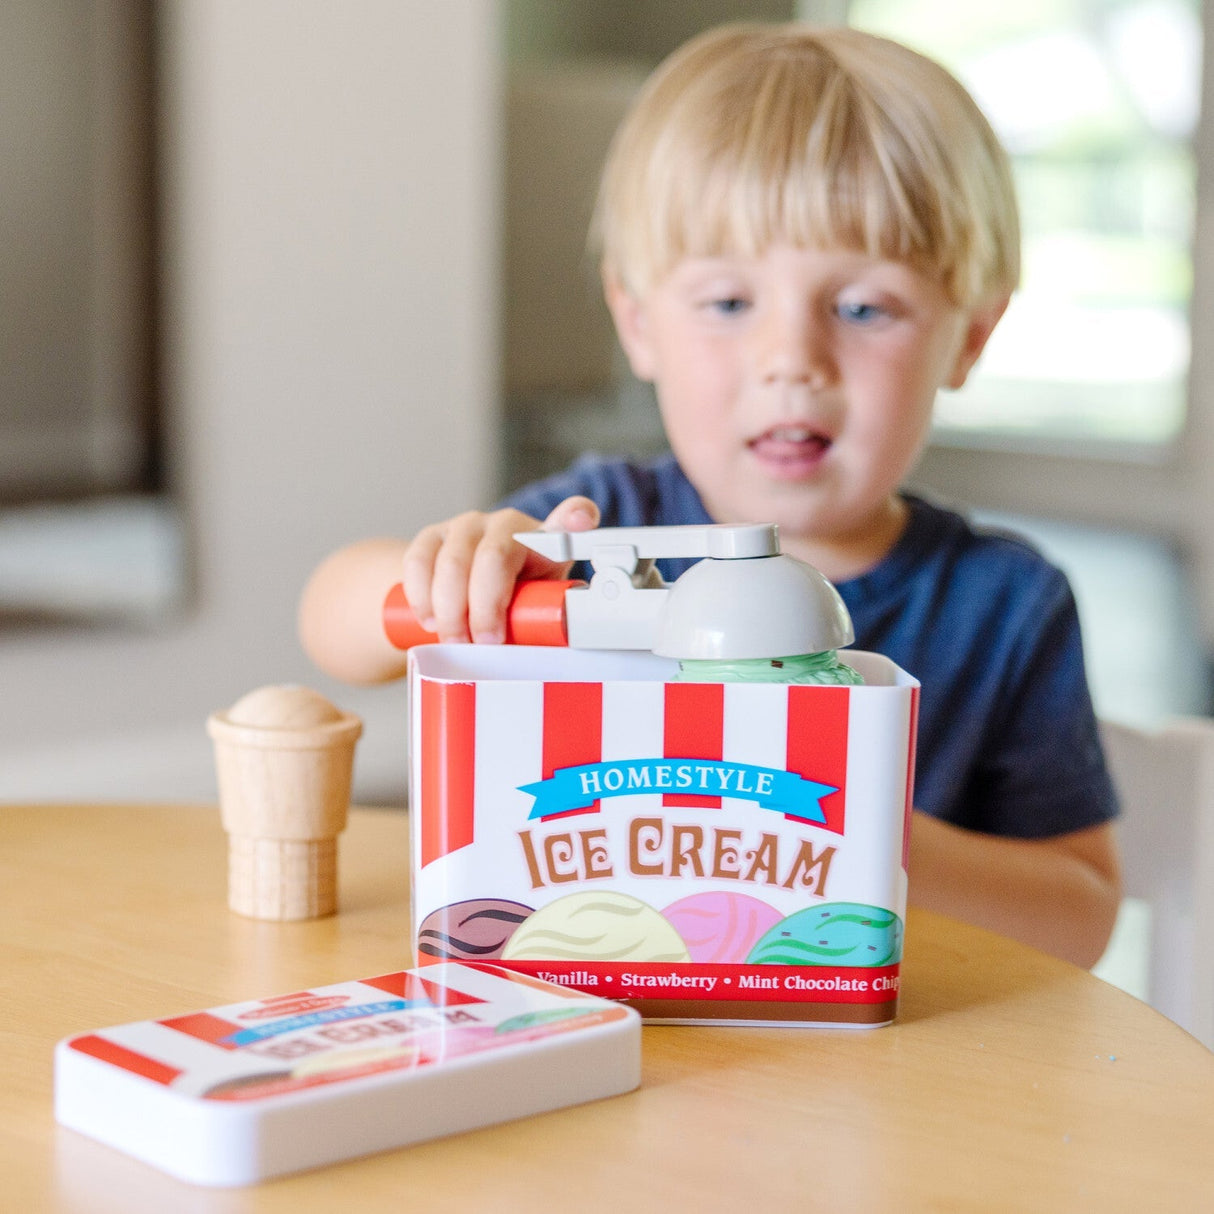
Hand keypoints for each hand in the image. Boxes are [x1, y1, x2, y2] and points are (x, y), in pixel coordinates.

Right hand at [400, 496, 599, 642]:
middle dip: (484, 609)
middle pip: (494, 557)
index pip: (566, 522)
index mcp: (546, 542)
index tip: (582, 522)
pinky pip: (420, 561)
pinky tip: (430, 620)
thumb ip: (542, 624)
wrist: (465, 591)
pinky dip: (423, 597)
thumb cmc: (512, 605)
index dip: (573, 518)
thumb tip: (545, 664)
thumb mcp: (535, 612)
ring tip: (456, 642)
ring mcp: (469, 525)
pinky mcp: (433, 534)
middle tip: (484, 644)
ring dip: (451, 612)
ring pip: (453, 563)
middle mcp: (509, 524)